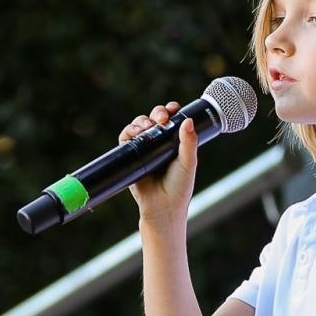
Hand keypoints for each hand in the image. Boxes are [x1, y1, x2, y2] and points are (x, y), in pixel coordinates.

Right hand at [119, 102, 197, 222]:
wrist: (163, 207)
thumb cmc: (179, 187)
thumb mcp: (188, 162)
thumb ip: (189, 142)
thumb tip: (188, 120)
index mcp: (175, 142)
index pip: (172, 120)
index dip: (171, 111)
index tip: (173, 109)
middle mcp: (159, 143)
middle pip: (154, 118)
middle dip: (157, 113)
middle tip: (161, 119)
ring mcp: (145, 149)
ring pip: (139, 126)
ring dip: (141, 121)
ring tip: (147, 127)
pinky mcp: (131, 157)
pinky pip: (125, 139)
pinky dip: (128, 131)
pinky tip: (135, 132)